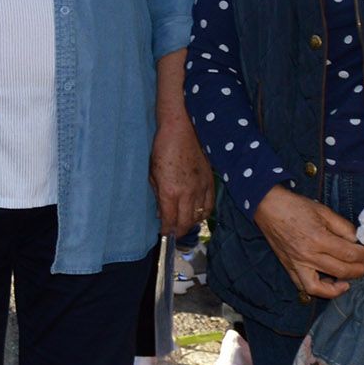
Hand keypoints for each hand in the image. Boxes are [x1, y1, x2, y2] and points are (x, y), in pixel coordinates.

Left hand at [149, 111, 213, 237]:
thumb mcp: (153, 174)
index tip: (164, 235)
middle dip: (179, 230)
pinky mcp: (210, 182)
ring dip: (191, 223)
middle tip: (174, 233)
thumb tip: (160, 212)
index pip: (170, 220)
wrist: (182, 130)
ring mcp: (201, 188)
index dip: (167, 230)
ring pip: (199, 216)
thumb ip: (158, 195)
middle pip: (186, 222)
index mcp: (170, 191)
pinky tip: (197, 213)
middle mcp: (187, 193)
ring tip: (184, 224)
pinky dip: (203, 213)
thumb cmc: (162, 149)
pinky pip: (209, 205)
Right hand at [251, 186, 363, 299]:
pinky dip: (319, 289)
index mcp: (318, 238)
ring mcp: (296, 264)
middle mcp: (307, 255)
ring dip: (340, 287)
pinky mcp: (289, 267)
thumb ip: (344, 227)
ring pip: (321, 288)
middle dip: (360, 269)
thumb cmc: (296, 207)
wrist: (268, 207)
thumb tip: (358, 241)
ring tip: (350, 280)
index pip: (350, 254)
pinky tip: (329, 283)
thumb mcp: (324, 211)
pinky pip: (304, 286)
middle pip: (342, 271)